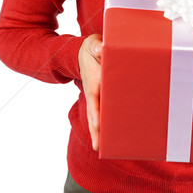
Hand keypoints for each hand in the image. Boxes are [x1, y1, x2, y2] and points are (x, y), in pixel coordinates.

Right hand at [78, 34, 102, 150]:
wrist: (83, 52)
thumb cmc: (91, 48)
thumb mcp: (93, 44)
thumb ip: (97, 47)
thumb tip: (101, 50)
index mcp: (93, 81)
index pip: (94, 99)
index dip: (96, 112)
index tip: (97, 123)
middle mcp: (93, 92)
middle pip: (94, 114)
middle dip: (95, 130)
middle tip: (97, 146)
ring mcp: (95, 96)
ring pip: (97, 116)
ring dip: (98, 131)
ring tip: (100, 148)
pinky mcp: (100, 96)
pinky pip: (102, 112)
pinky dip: (103, 123)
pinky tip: (109, 135)